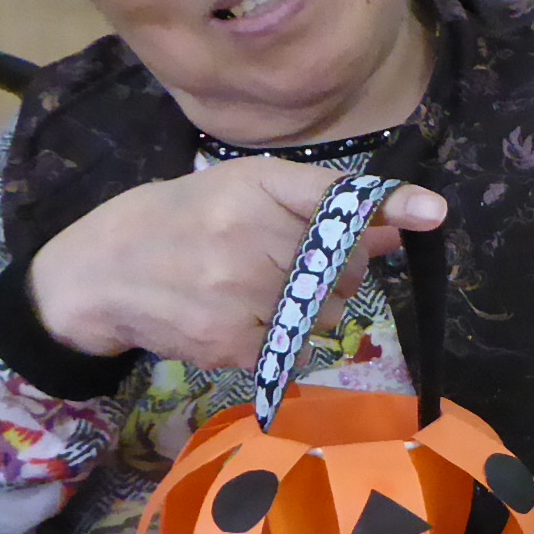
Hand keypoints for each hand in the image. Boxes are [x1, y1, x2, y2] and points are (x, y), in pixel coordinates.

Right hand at [28, 157, 447, 369]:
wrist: (100, 272)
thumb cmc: (180, 220)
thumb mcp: (242, 191)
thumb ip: (320, 205)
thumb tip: (396, 227)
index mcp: (254, 185)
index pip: (336, 197)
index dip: (389, 207)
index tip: (433, 214)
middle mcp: (249, 234)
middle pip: (344, 267)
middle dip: (333, 271)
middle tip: (284, 263)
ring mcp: (240, 292)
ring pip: (329, 313)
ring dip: (313, 309)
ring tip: (257, 290)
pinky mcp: (233, 342)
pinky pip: (296, 347)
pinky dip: (282, 338)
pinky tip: (241, 317)